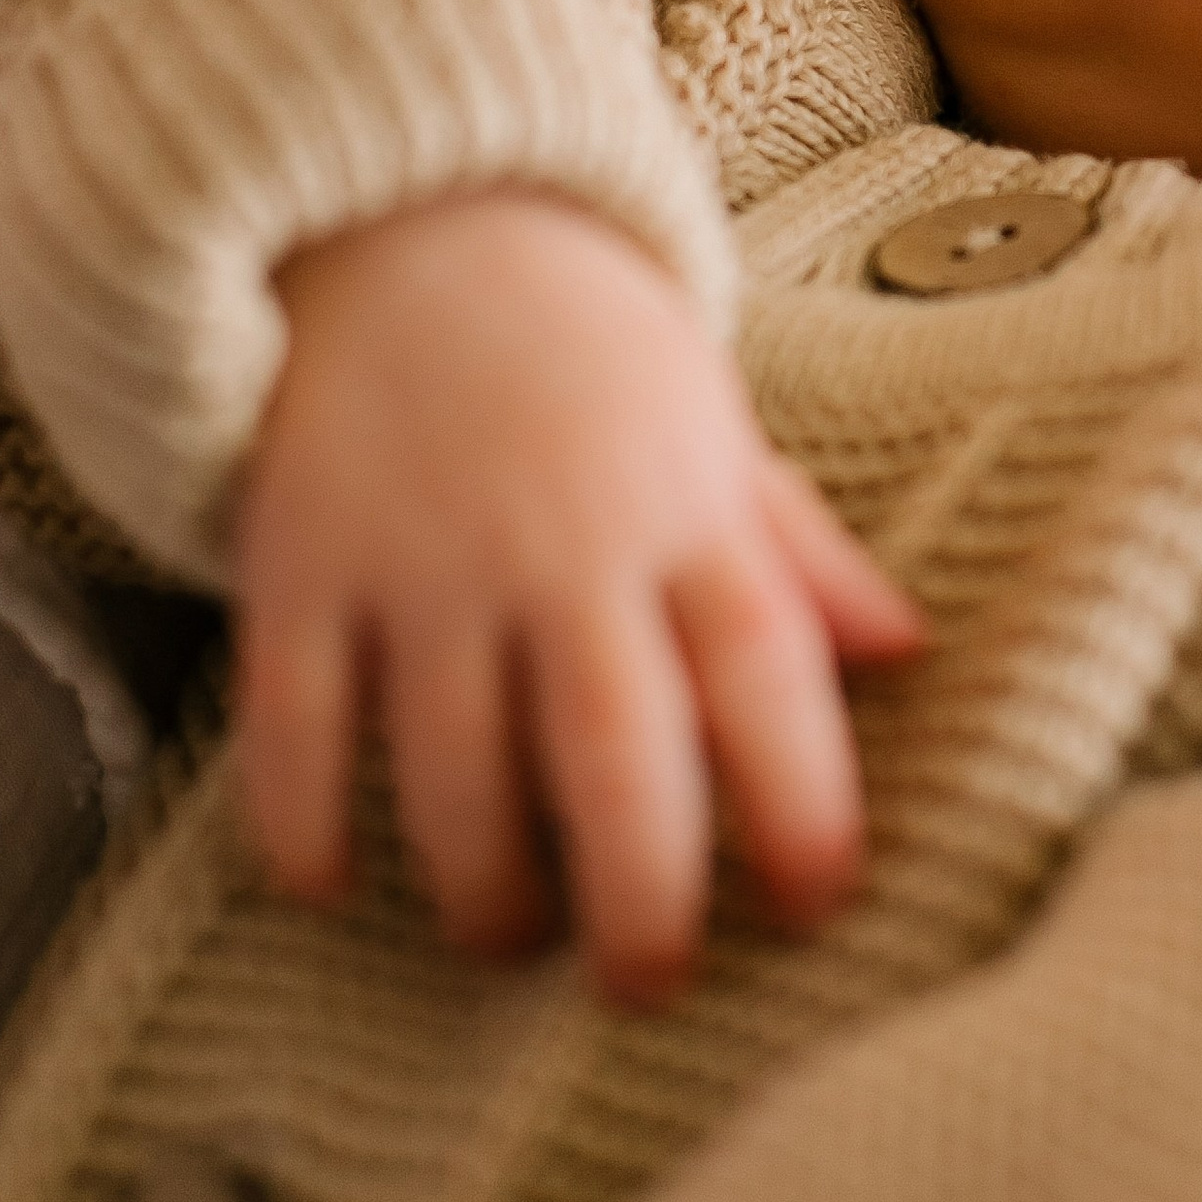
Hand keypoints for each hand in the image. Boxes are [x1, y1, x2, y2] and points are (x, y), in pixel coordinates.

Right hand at [231, 190, 922, 1001]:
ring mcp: (421, 559)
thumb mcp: (717, 433)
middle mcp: (559, 545)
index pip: (766, 674)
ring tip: (508, 938)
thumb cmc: (590, 353)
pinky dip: (305, 821)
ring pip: (448, 766)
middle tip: (649, 983)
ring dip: (481, 884)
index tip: (818, 903)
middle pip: (610, 752)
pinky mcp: (302, 563)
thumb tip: (908, 654)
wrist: (411, 217)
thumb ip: (800, 551)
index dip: (801, 804)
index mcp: (685, 512)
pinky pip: (292, 722)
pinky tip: (332, 882)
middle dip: (639, 895)